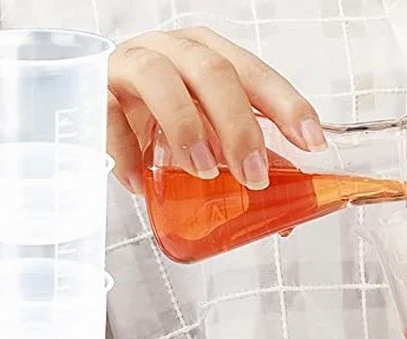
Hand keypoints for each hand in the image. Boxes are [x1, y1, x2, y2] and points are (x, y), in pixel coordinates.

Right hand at [108, 27, 325, 193]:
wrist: (103, 105)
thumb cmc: (166, 119)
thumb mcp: (210, 138)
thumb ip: (243, 165)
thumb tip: (285, 218)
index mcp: (210, 57)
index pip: (255, 73)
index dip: (286, 105)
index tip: (311, 142)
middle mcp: (174, 52)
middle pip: (212, 72)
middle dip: (239, 126)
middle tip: (253, 175)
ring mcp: (131, 67)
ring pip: (159, 79)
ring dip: (186, 127)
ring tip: (202, 172)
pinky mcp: (95, 91)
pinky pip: (107, 114)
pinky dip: (125, 151)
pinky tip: (141, 184)